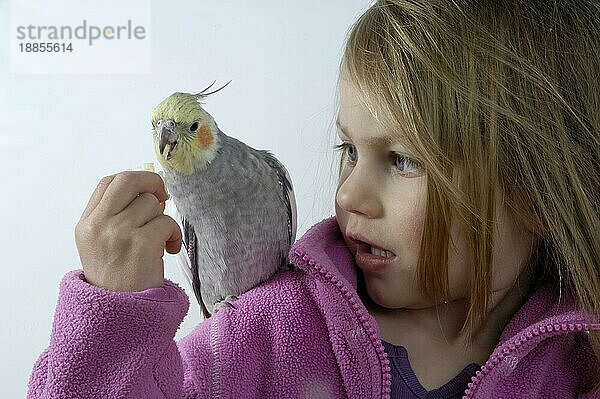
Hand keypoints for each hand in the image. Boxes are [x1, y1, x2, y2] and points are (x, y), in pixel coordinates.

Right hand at [75, 171, 181, 291]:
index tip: (147, 192)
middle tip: (163, 197)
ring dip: (164, 220)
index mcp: (87, 223)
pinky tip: (169, 250)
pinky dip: (174, 235)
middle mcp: (99, 225)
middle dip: (152, 183)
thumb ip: (115, 217)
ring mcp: (120, 233)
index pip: (109, 182)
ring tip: (161, 240)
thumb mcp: (100, 245)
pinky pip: (167, 223)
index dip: (134, 181)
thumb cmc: (116, 281)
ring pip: (152, 203)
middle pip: (129, 180)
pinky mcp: (142, 244)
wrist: (117, 316)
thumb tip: (148, 193)